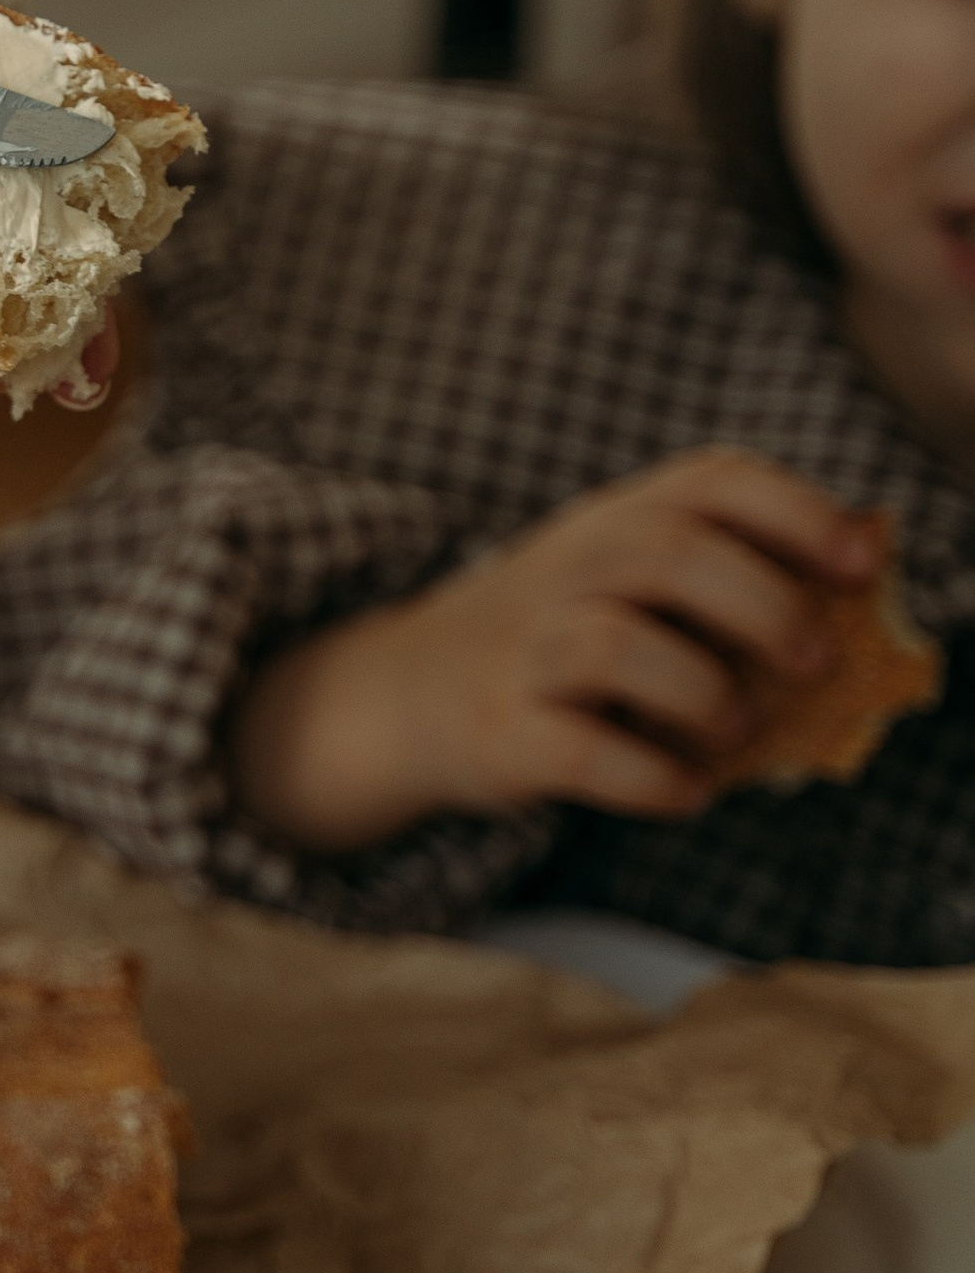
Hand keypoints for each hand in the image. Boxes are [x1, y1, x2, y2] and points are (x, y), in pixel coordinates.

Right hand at [228, 446, 879, 853]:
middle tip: (815, 661)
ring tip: (737, 731)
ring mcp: (523, 651)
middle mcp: (565, 571)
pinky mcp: (500, 733)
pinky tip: (689, 792)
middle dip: (762, 604)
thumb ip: (727, 573)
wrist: (407, 693)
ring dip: (703, 694)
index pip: (708, 480)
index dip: (795, 510)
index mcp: (613, 520)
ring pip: (614, 645)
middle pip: (667, 552)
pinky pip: (579, 753)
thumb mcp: (627, 579)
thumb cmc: (561, 637)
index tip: (861, 561)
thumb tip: (864, 585)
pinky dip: (651, 779)